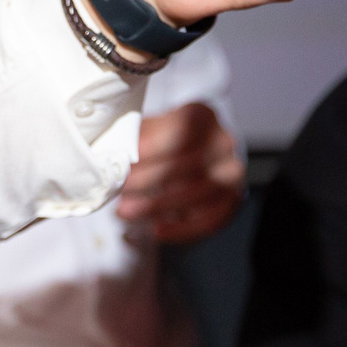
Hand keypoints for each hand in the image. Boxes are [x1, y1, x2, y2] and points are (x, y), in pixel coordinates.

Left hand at [118, 102, 244, 243]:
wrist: (192, 154)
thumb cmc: (163, 141)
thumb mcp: (148, 129)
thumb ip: (134, 137)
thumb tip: (113, 153)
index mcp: (202, 115)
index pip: (181, 130)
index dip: (153, 147)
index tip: (127, 161)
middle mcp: (223, 142)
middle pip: (188, 163)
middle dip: (149, 180)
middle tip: (121, 190)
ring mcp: (232, 173)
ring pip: (198, 193)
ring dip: (159, 206)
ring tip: (127, 212)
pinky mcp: (233, 200)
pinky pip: (211, 219)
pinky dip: (183, 229)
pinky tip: (158, 230)